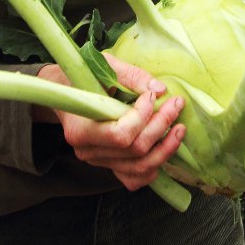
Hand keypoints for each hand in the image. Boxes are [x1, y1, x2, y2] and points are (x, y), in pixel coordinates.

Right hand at [36, 54, 184, 190]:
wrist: (65, 92)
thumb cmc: (83, 76)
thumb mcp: (105, 66)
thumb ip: (132, 76)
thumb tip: (160, 89)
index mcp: (80, 129)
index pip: (120, 134)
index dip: (143, 116)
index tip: (152, 95)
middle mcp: (88, 151)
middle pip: (135, 150)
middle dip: (162, 126)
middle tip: (177, 104)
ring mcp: (99, 161)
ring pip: (139, 168)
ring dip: (166, 149)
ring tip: (180, 128)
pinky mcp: (109, 165)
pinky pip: (134, 178)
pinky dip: (154, 167)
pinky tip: (165, 148)